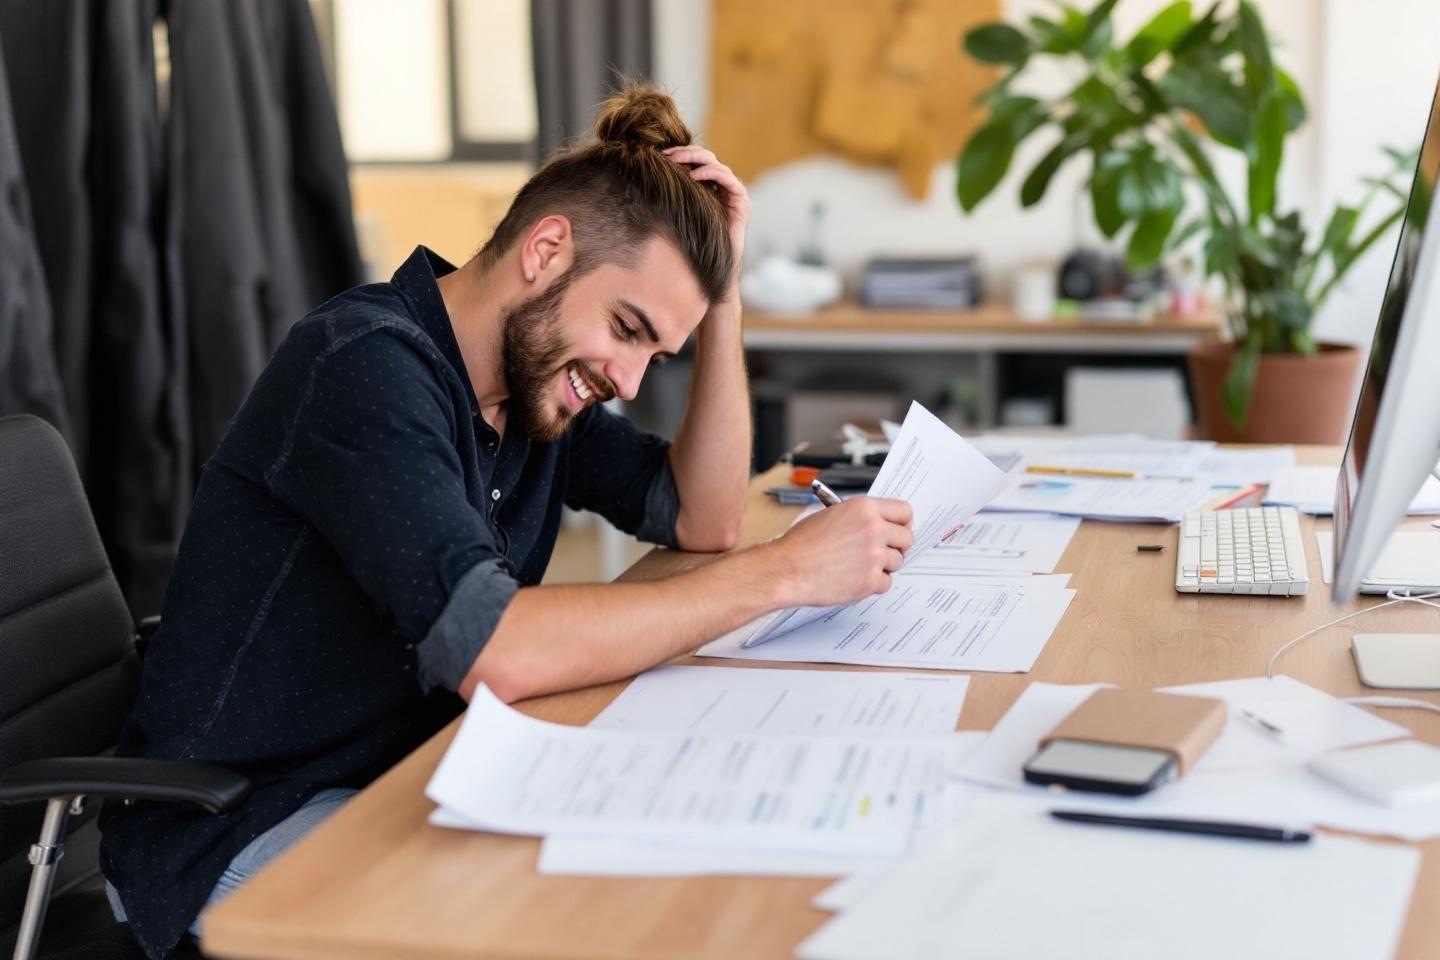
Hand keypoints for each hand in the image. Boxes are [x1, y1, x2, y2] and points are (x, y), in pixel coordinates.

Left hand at [663, 145, 749, 284]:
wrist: (707, 271)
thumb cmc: (686, 246)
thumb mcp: (673, 214)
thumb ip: (667, 196)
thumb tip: (643, 176)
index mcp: (706, 188)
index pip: (695, 161)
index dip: (679, 153)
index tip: (659, 154)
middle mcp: (720, 189)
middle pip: (706, 158)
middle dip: (686, 152)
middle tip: (667, 155)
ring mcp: (732, 195)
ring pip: (717, 165)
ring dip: (696, 159)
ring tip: (678, 163)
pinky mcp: (742, 204)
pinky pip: (729, 180)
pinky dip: (713, 173)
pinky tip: (695, 176)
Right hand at [766, 497, 914, 607]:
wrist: (786, 568)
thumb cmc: (801, 544)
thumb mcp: (832, 515)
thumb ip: (860, 518)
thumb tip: (882, 524)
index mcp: (864, 508)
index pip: (905, 511)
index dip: (902, 523)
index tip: (898, 530)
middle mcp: (874, 529)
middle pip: (907, 538)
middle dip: (896, 546)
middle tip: (880, 552)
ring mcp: (874, 556)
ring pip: (897, 562)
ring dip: (882, 567)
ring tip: (857, 566)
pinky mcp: (870, 580)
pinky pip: (886, 583)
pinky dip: (872, 584)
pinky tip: (852, 579)